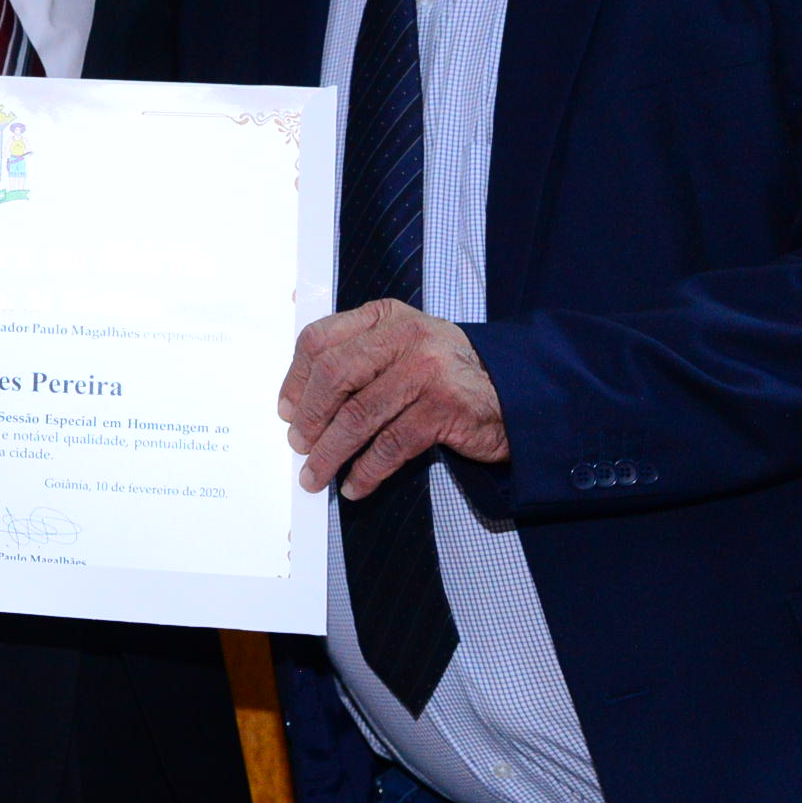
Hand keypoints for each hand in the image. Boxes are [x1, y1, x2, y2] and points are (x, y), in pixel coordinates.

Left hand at [281, 298, 508, 499]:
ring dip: (330, 453)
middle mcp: (405, 336)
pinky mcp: (444, 408)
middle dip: (309, 418)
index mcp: (385, 317)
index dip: (296, 379)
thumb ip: (358, 360)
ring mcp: (427, 370)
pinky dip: (366, 471)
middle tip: (299, 446)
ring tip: (315, 475)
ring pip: (358, 415)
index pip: (320, 340)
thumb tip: (299, 405)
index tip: (286, 411)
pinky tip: (354, 486)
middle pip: (334, 375)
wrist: (515, 392)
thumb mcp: (402, 348)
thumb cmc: (445, 374)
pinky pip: (390, 445)